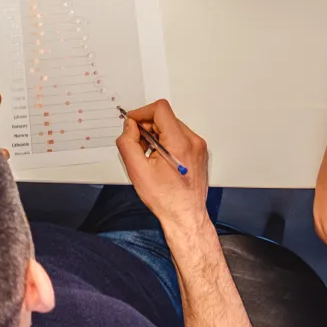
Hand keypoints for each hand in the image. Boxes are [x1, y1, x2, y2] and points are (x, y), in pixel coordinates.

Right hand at [117, 99, 211, 235]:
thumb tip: (129, 127)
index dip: (142, 113)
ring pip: (172, 127)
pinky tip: (159, 160)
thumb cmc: (166, 199)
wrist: (185, 216)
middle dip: (147, 127)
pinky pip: (179, 137)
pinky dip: (166, 142)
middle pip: (165, 118)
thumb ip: (128, 143)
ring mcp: (198, 147)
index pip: (160, 109)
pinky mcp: (199, 153)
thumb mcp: (138, 171)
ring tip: (149, 156)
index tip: (132, 123)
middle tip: (138, 145)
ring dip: (156, 135)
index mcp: (180, 142)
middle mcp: (192, 141)